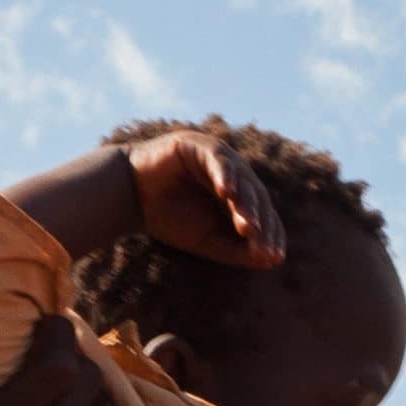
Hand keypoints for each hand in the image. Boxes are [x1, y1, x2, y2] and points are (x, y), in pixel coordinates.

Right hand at [118, 131, 283, 268]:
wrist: (130, 198)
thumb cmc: (169, 218)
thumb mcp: (207, 241)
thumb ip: (237, 250)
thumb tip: (270, 260)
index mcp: (240, 195)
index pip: (263, 213)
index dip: (271, 234)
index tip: (274, 258)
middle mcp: (235, 174)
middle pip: (256, 197)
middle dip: (260, 223)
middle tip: (262, 246)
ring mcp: (219, 157)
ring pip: (241, 179)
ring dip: (246, 204)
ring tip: (250, 227)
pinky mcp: (198, 145)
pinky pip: (217, 160)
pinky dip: (223, 175)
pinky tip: (227, 193)